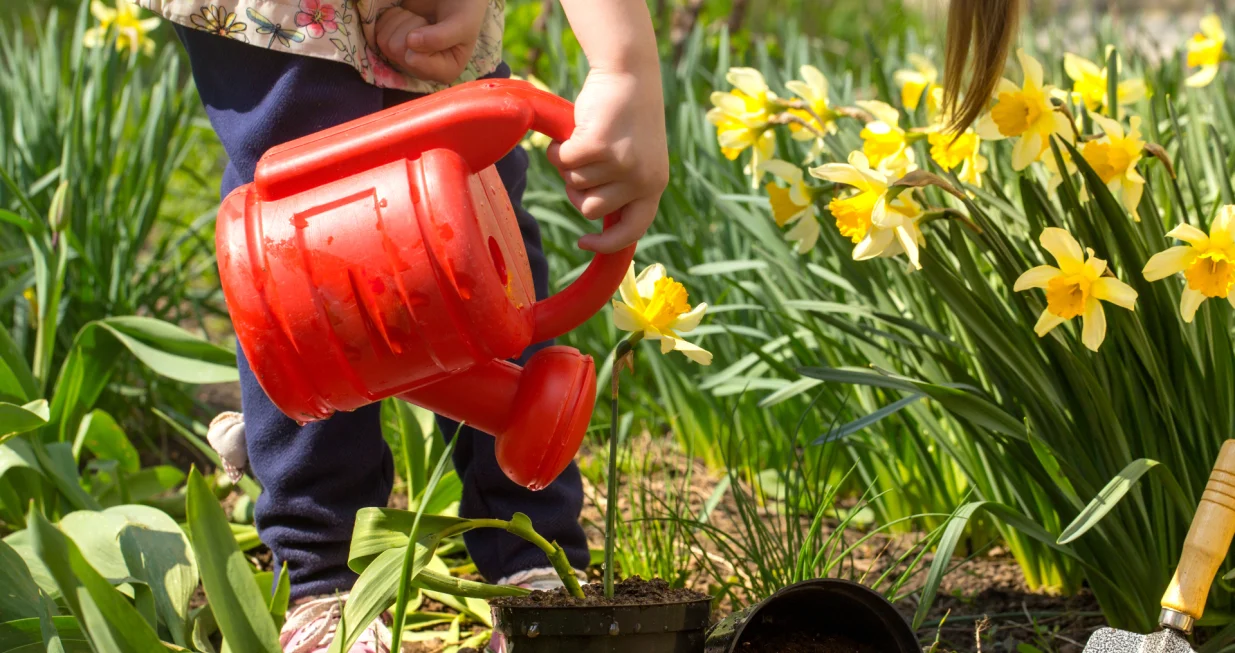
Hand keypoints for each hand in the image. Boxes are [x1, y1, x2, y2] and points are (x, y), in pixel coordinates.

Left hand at [376, 0, 486, 83]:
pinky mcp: (394, 43)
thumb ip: (441, 37)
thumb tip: (411, 43)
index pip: (414, 61)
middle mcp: (424, 69)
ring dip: (403, 22)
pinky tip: (410, 18)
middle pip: (396, 51)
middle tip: (427, 22)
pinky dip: (393, 18)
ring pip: (385, 42)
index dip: (421, 40)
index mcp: (445, 72)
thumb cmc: (464, 9)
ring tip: (420, 19)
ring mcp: (406, 57)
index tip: (437, 28)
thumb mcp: (462, 22)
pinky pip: (379, 33)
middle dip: (411, 28)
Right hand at [546, 69, 668, 253]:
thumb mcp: (636, 158)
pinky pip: (562, 161)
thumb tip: (595, 217)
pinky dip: (558, 148)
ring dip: (569, 163)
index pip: (632, 230)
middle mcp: (641, 179)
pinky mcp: (597, 146)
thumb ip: (624, 187)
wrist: (629, 73)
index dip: (606, 244)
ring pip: (574, 183)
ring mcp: (620, 164)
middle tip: (581, 164)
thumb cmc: (627, 117)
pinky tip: (571, 131)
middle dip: (577, 190)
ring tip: (583, 139)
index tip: (584, 243)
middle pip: (590, 210)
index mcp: (654, 186)